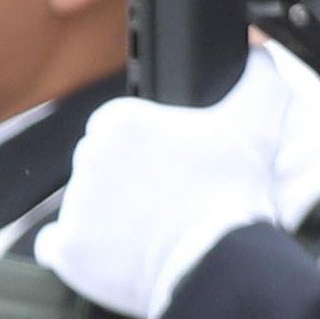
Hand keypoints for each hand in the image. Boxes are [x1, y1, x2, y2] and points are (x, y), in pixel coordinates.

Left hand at [39, 87, 290, 318]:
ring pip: (85, 203)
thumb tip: (261, 54)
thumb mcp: (256, 127)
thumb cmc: (233, 197)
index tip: (173, 169)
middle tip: (169, 202)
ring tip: (153, 231)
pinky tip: (116, 254)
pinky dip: (82, 250)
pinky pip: (58, 245)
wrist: (218, 264)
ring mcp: (74, 204)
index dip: (149, 150)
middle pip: (102, 165)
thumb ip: (258, 80)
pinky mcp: (66, 248)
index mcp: (121, 121)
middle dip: (129, 181)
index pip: (120, 127)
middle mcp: (88, 156)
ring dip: (111, 216)